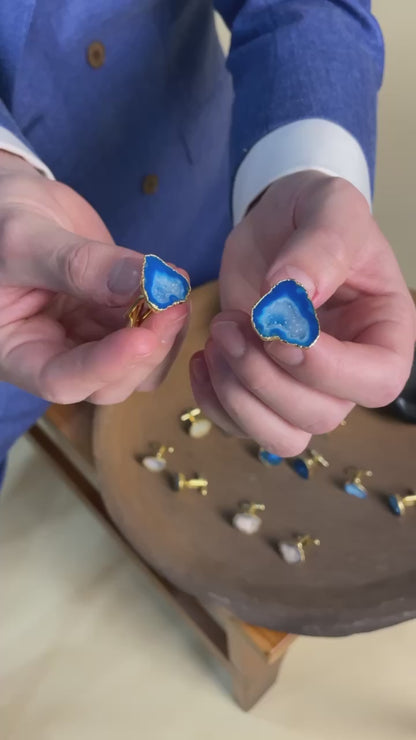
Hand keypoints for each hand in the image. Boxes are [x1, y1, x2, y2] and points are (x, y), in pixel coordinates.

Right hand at [0, 153, 188, 403]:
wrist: (11, 200)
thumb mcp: (25, 239)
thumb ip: (78, 265)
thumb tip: (142, 283)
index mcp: (17, 351)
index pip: (60, 380)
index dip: (105, 367)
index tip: (142, 339)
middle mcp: (55, 354)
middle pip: (109, 382)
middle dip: (145, 351)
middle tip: (173, 307)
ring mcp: (88, 337)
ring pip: (138, 364)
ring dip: (163, 335)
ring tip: (175, 289)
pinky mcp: (113, 316)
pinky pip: (148, 330)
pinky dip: (166, 312)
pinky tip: (173, 281)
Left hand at [190, 171, 415, 454]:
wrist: (275, 225)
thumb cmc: (314, 214)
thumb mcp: (329, 208)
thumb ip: (320, 248)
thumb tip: (290, 295)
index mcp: (384, 333)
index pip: (377, 381)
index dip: (325, 368)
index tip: (277, 330)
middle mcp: (349, 372)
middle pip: (321, 416)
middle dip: (266, 378)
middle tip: (229, 325)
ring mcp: (305, 388)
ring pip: (282, 437)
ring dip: (239, 396)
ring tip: (217, 338)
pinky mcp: (263, 390)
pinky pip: (241, 427)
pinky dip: (214, 402)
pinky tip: (203, 357)